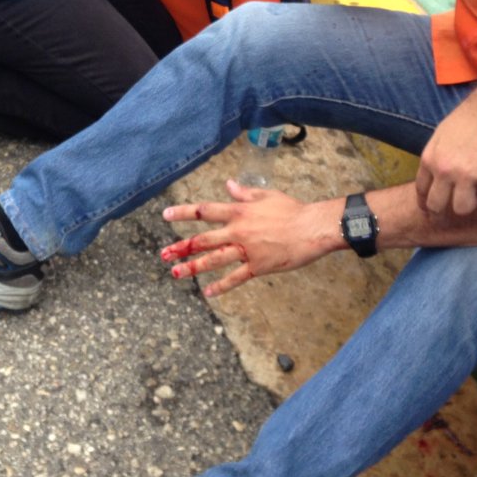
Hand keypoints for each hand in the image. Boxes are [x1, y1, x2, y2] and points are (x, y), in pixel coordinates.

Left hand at [160, 180, 340, 296]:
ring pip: (214, 260)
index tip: (166, 215)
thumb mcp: (267, 195)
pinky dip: (221, 286)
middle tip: (163, 255)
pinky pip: (235, 278)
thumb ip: (245, 192)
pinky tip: (208, 292)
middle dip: (182, 247)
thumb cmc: (292, 209)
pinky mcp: (258, 266)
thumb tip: (229, 185)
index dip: (184, 212)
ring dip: (193, 267)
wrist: (313, 228)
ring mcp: (247, 250)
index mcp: (239, 211)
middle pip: (203, 240)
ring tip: (176, 273)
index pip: (205, 211)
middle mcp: (238, 231)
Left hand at [415, 94, 476, 215]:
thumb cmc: (474, 116)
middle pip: (436, 205)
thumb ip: (440, 155)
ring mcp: (465, 175)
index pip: (421, 189)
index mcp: (430, 157)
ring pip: (462, 208)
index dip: (424, 203)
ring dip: (471, 202)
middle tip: (447, 219)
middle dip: (441, 214)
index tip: (428, 211)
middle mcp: (444, 170)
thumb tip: (438, 173)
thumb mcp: (444, 134)